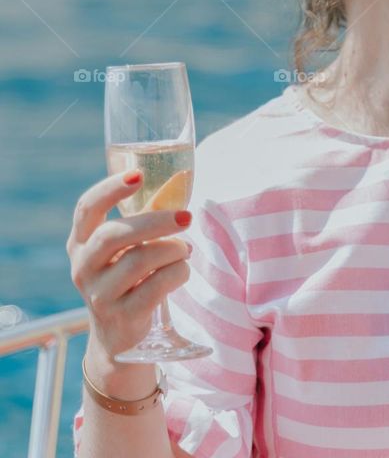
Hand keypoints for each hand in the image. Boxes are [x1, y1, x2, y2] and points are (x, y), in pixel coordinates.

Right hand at [66, 170, 192, 363]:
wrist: (119, 336)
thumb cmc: (129, 275)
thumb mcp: (129, 245)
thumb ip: (148, 214)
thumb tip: (179, 178)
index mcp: (81, 242)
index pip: (87, 208)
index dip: (110, 189)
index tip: (137, 175)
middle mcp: (83, 268)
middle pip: (113, 235)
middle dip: (155, 221)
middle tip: (186, 216)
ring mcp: (99, 296)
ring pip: (139, 260)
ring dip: (172, 249)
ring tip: (185, 249)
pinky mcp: (121, 318)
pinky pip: (155, 287)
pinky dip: (177, 272)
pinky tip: (182, 270)